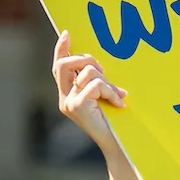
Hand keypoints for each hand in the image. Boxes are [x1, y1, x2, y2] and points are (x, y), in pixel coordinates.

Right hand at [52, 32, 129, 172]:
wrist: (118, 146)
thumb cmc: (114, 122)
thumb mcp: (104, 97)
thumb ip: (97, 82)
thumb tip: (99, 67)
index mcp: (68, 95)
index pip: (59, 66)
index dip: (61, 48)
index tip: (67, 33)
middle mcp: (64, 99)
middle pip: (65, 63)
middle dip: (87, 61)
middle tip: (105, 73)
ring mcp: (69, 103)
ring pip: (86, 72)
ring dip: (106, 80)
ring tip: (116, 94)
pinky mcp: (77, 107)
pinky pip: (95, 84)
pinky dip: (110, 91)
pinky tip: (119, 102)